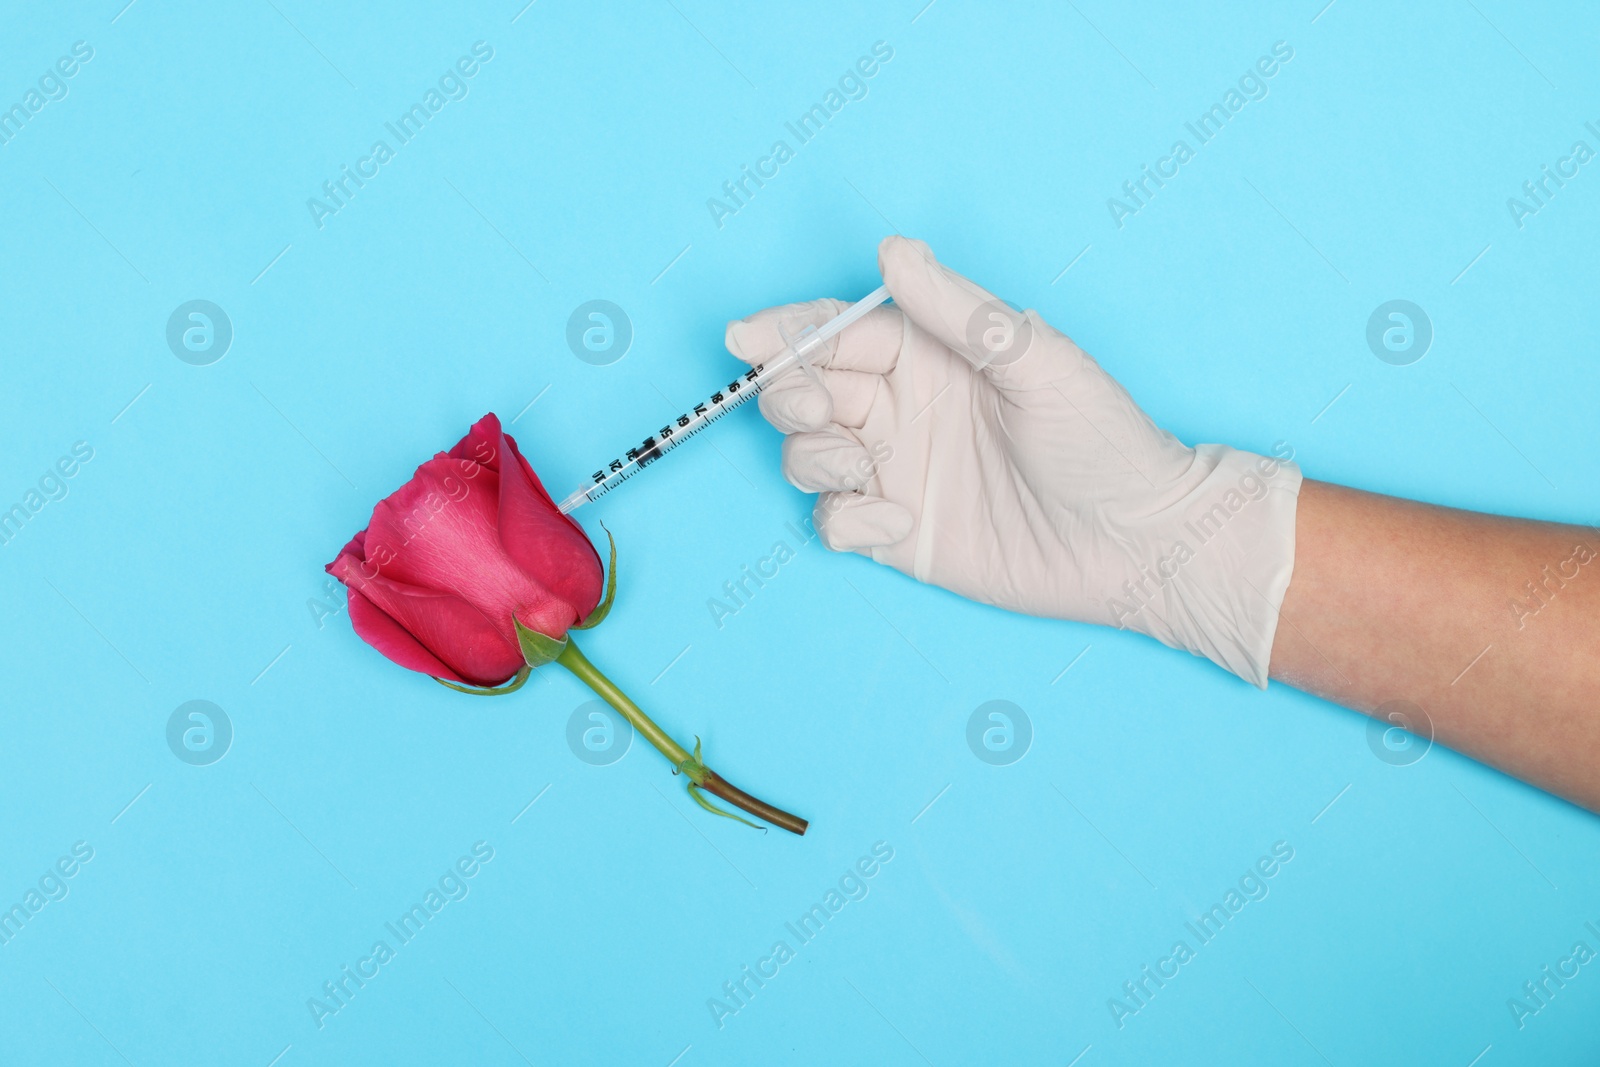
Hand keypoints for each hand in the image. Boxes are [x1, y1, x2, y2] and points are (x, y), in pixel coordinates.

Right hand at [724, 236, 1302, 686]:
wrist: (1139, 544)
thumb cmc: (1104, 441)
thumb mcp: (1040, 361)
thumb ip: (960, 312)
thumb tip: (894, 251)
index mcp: (931, 353)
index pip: (838, 330)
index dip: (786, 331)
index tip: (745, 337)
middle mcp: (903, 407)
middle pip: (805, 388)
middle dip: (789, 395)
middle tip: (817, 411)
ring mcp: (896, 470)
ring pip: (805, 454)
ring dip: (811, 458)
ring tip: (865, 469)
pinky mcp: (896, 532)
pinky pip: (834, 521)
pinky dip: (844, 521)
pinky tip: (896, 524)